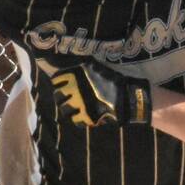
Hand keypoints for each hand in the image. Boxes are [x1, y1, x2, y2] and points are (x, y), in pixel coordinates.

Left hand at [37, 58, 151, 128]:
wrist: (128, 96)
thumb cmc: (114, 79)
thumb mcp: (96, 67)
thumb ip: (84, 66)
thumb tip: (71, 64)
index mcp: (76, 75)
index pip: (56, 80)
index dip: (58, 83)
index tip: (61, 85)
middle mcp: (75, 89)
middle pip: (58, 96)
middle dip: (61, 97)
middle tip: (67, 97)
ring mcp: (81, 104)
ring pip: (64, 110)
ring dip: (68, 108)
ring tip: (74, 107)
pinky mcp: (88, 117)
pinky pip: (76, 121)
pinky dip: (78, 119)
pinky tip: (82, 116)